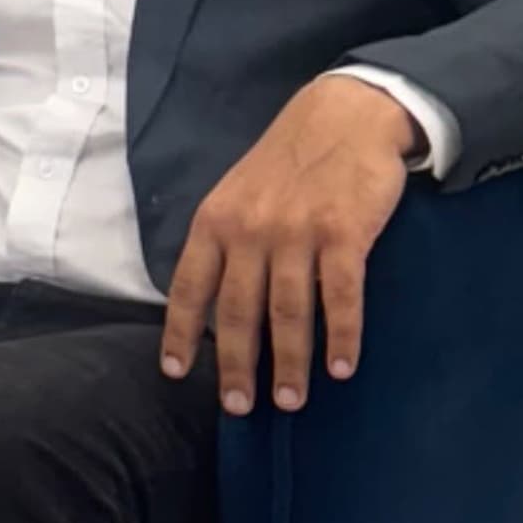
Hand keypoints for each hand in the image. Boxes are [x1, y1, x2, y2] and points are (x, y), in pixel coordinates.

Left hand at [160, 75, 416, 414]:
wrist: (345, 114)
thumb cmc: (289, 160)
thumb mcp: (238, 192)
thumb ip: (225, 240)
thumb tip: (213, 301)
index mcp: (216, 220)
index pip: (190, 286)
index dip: (182, 333)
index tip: (176, 372)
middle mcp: (250, 229)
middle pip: (238, 311)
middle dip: (238, 365)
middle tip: (241, 407)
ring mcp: (297, 232)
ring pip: (288, 311)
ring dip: (290, 362)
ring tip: (291, 401)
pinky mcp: (344, 233)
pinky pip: (340, 296)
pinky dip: (341, 335)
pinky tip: (341, 366)